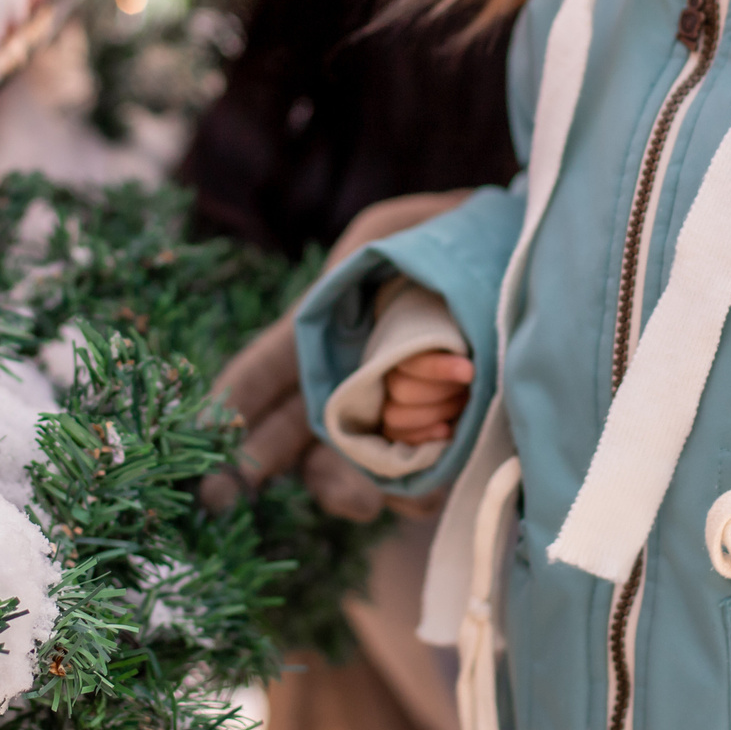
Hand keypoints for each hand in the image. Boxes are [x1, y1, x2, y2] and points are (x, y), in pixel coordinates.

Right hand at [196, 190, 474, 517]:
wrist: (534, 251)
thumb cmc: (453, 230)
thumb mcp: (384, 235)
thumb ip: (345, 273)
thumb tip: (313, 326)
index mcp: (320, 333)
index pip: (258, 377)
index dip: (225, 411)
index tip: (196, 441)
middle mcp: (347, 382)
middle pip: (290, 436)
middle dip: (254, 470)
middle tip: (227, 498)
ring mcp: (394, 415)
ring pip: (349, 468)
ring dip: (340, 489)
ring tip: (358, 499)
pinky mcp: (449, 437)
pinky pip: (419, 478)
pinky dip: (415, 489)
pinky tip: (421, 488)